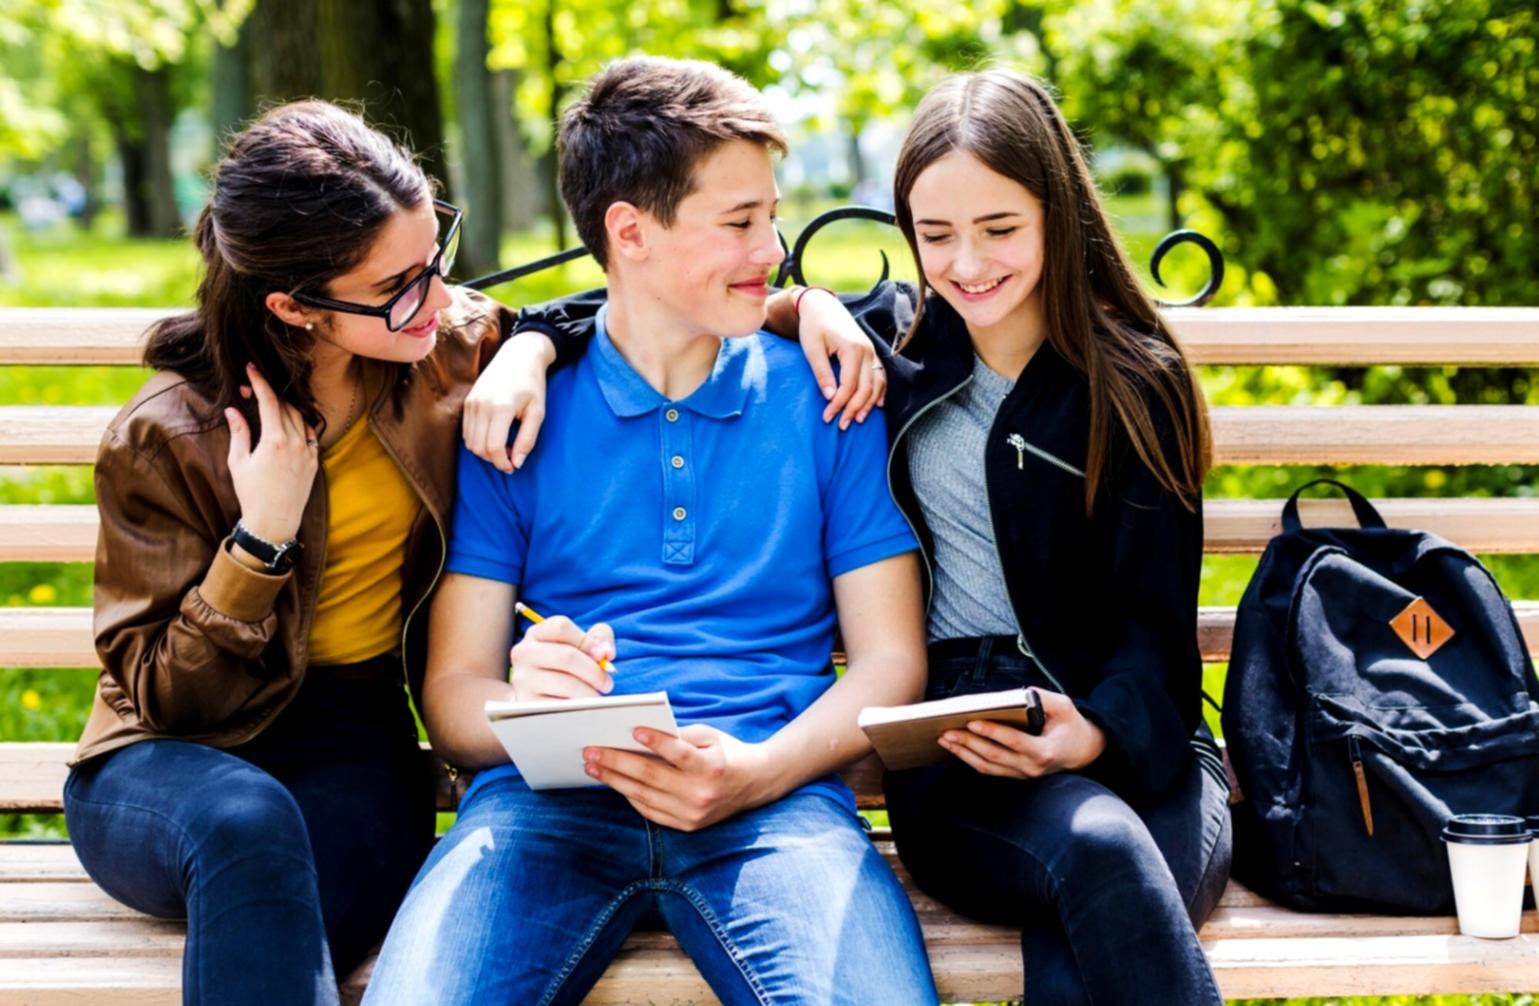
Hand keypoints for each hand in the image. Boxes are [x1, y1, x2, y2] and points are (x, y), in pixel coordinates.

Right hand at [225, 364, 317, 543]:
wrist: (274, 522)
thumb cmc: (251, 494)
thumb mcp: (239, 462)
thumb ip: (239, 432)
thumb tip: (234, 409)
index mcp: (275, 441)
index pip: (269, 401)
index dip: (260, 381)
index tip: (252, 368)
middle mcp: (296, 443)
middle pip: (285, 406)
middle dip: (268, 394)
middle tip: (251, 391)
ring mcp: (308, 451)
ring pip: (300, 417)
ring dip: (285, 407)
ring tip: (268, 406)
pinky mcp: (314, 461)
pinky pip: (310, 433)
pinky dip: (300, 423)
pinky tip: (288, 424)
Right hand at [463, 332, 554, 472]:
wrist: (518, 356)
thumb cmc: (532, 385)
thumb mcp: (537, 412)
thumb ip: (527, 439)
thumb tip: (517, 463)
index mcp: (501, 407)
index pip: (493, 447)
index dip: (502, 463)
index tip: (513, 467)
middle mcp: (481, 405)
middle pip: (479, 448)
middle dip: (494, 459)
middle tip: (510, 457)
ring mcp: (471, 402)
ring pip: (470, 442)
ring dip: (485, 451)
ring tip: (504, 447)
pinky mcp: (467, 401)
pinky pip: (466, 431)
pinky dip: (478, 440)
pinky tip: (493, 436)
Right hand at [508, 613, 614, 699]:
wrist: (539, 695)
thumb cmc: (565, 666)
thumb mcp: (580, 643)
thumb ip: (599, 638)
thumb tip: (605, 653)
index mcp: (536, 633)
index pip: (561, 627)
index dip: (587, 641)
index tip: (601, 655)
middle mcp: (524, 653)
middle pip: (567, 656)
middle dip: (595, 672)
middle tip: (607, 683)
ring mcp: (523, 678)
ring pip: (568, 683)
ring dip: (590, 692)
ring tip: (596, 696)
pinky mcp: (527, 703)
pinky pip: (561, 706)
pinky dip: (578, 708)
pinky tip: (582, 707)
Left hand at [584, 724, 774, 830]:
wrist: (756, 784)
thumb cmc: (728, 752)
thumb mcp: (710, 736)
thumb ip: (679, 737)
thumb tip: (639, 737)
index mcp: (712, 767)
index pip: (678, 754)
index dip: (655, 742)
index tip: (632, 731)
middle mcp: (701, 793)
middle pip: (651, 776)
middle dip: (616, 763)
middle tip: (590, 752)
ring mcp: (693, 814)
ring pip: (644, 796)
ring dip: (614, 781)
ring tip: (593, 767)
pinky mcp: (687, 825)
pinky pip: (650, 811)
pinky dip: (630, 796)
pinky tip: (614, 783)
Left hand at [795, 288, 887, 429]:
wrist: (822, 307)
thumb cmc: (813, 327)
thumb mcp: (812, 349)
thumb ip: (822, 373)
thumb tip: (831, 397)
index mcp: (853, 349)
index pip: (849, 385)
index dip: (839, 404)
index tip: (827, 417)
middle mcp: (867, 351)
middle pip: (865, 388)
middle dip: (853, 409)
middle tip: (841, 426)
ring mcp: (871, 352)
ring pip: (876, 384)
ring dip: (868, 404)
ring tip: (857, 420)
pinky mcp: (870, 353)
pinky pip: (880, 376)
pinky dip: (880, 392)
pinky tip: (875, 405)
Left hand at [939, 689, 1106, 779]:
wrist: (1083, 750)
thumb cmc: (1071, 724)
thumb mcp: (1063, 706)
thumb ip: (1041, 697)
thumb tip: (1014, 695)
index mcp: (1045, 750)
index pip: (1013, 742)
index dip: (992, 732)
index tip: (972, 721)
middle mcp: (1032, 767)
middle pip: (994, 756)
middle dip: (968, 743)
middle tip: (947, 731)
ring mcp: (1024, 774)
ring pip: (988, 767)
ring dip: (964, 754)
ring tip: (945, 739)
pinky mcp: (1016, 775)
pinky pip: (990, 769)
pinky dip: (971, 759)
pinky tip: (956, 747)